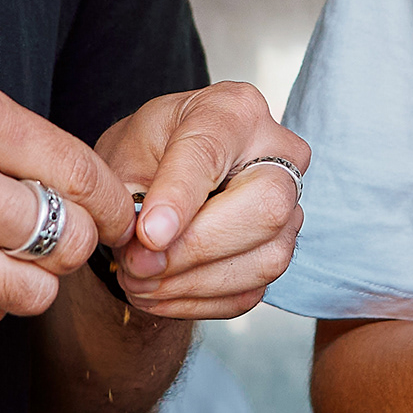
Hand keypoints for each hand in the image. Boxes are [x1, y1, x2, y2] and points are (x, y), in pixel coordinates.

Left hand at [92, 81, 305, 319]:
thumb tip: (149, 248)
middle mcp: (277, 154)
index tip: (148, 234)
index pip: (211, 154)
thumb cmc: (146, 153)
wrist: (159, 175)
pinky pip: (251, 291)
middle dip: (195, 248)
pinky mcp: (278, 250)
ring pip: (266, 258)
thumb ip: (131, 194)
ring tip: (138, 280)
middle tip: (137, 263)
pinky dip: (197, 301)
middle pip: (265, 208)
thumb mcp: (122, 154)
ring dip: (192, 283)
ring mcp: (289, 206)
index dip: (180, 198)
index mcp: (233, 111)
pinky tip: (159, 293)